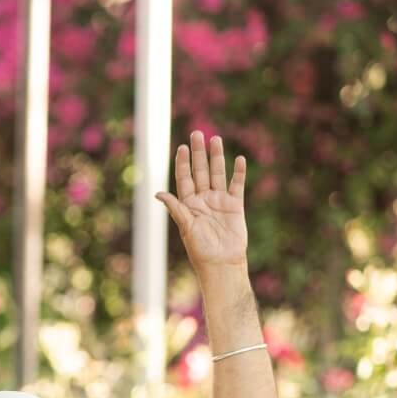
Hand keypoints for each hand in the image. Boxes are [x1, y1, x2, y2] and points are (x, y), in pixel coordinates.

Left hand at [155, 131, 247, 268]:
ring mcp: (219, 201)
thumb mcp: (186, 227)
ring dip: (217, 157)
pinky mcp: (235, 205)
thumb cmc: (200, 249)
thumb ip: (176, 208)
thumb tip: (158, 193)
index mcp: (188, 204)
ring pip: (218, 174)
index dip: (182, 163)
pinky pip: (237, 185)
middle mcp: (203, 199)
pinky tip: (238, 159)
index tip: (181, 147)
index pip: (184, 178)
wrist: (222, 263)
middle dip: (198, 153)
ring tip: (215, 139)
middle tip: (197, 134)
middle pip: (201, 171)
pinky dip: (238, 173)